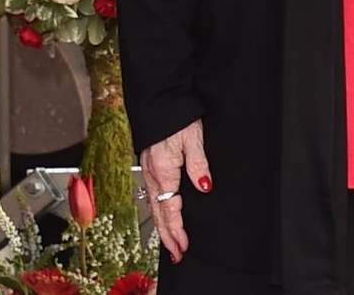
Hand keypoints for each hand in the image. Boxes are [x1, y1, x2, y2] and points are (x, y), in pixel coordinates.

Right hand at [140, 119, 211, 263]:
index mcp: (164, 171)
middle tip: (177, 254)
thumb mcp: (194, 139)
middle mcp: (153, 174)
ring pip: (154, 205)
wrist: (159, 99)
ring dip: (162, 225)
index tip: (184, 245)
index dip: (177, 230)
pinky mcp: (149, 165)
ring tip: (170, 242)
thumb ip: (199, 165)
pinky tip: (162, 214)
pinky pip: (152, 194)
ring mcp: (149, 170)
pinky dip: (157, 210)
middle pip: (159, 213)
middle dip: (168, 235)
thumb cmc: (178, 116)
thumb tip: (204, 187)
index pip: (170, 208)